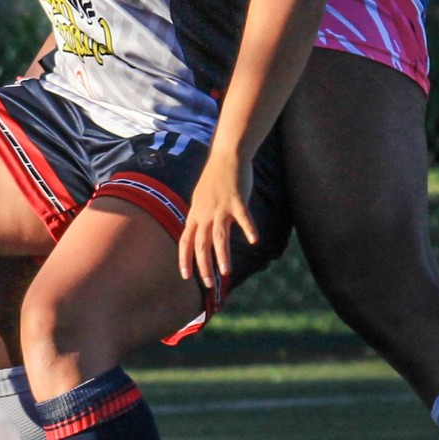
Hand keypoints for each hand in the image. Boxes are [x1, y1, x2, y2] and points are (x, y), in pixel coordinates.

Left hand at [177, 148, 255, 289]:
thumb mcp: (200, 198)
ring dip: (222, 256)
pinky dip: (248, 229)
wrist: (226, 156)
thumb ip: (199, 216)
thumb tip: (197, 232)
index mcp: (195, 213)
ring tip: (226, 273)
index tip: (186, 277)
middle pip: (201, 244)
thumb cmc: (215, 178)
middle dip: (204, 266)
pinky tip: (254, 240)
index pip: (185, 241)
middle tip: (210, 284)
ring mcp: (221, 207)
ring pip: (219, 236)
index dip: (184, 259)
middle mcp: (205, 213)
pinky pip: (243, 217)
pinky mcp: (237, 200)